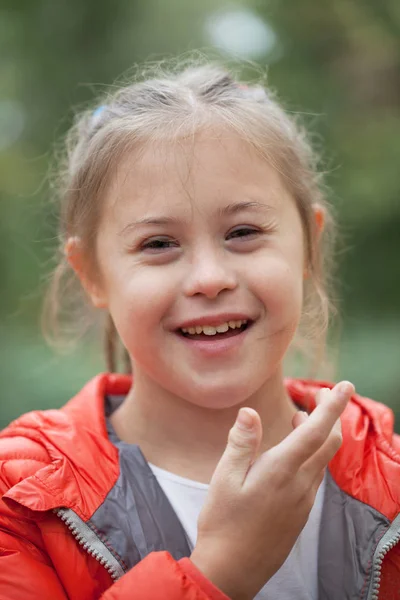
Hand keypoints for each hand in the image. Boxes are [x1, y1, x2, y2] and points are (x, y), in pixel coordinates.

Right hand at [190, 381, 353, 599]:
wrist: (233, 570)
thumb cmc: (223, 522)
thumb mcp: (224, 478)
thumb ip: (241, 443)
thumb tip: (250, 412)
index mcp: (281, 470)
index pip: (316, 430)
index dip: (333, 406)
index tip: (345, 386)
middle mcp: (300, 484)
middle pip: (329, 442)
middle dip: (331, 414)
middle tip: (321, 395)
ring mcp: (304, 500)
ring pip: (323, 459)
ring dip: (321, 434)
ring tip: (301, 417)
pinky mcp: (301, 512)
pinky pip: (315, 475)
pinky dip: (313, 454)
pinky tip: (294, 453)